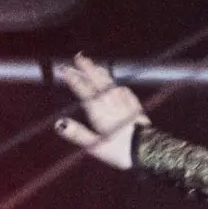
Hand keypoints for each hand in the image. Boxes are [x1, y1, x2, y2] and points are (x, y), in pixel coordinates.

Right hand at [53, 53, 147, 171]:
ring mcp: (126, 104)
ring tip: (95, 66)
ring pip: (111, 84)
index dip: (73, 79)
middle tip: (79, 57)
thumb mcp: (95, 146)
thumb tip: (59, 123)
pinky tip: (119, 85)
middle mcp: (112, 103)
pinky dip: (119, 86)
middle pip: (98, 82)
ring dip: (102, 74)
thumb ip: (77, 134)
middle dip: (88, 69)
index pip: (84, 90)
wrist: (148, 151)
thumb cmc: (120, 151)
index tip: (65, 69)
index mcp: (99, 111)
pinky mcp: (137, 109)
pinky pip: (126, 92)